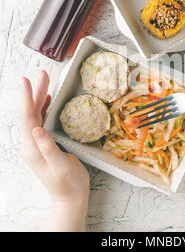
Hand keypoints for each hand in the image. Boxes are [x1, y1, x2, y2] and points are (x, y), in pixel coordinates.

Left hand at [20, 71, 89, 207]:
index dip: (27, 98)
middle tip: (42, 75)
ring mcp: (36, 145)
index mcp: (32, 148)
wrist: (69, 197)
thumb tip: (37, 129)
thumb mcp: (61, 166)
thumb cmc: (68, 183)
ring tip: (45, 83)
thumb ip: (48, 148)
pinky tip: (47, 102)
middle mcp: (31, 144)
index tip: (26, 81)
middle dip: (35, 93)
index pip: (27, 118)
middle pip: (30, 114)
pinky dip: (43, 109)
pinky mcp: (43, 145)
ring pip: (35, 116)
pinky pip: (40, 122)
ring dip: (39, 99)